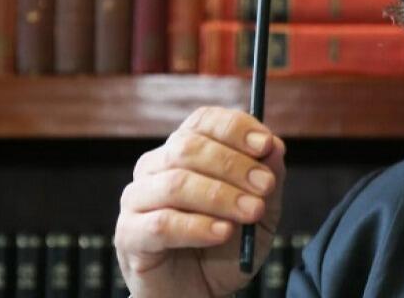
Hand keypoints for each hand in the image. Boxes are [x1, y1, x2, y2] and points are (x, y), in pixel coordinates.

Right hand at [114, 106, 286, 297]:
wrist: (200, 293)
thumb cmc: (226, 246)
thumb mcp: (261, 211)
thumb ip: (269, 178)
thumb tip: (275, 147)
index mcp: (184, 150)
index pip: (203, 121)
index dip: (235, 128)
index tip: (266, 145)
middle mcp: (155, 167)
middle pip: (188, 147)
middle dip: (234, 165)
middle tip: (265, 186)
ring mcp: (137, 199)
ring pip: (176, 183)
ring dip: (220, 196)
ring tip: (251, 213)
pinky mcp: (128, 234)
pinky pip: (161, 224)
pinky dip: (197, 226)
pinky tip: (223, 233)